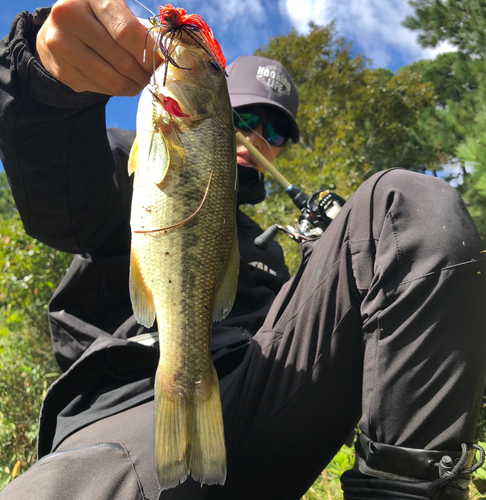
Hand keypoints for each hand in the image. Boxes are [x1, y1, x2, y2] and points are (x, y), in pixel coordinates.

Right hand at [36, 0, 160, 95]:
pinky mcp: (61, 70)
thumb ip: (138, 30)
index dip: (149, 53)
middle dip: (143, 74)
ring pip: (114, 80)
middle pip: (122, 60)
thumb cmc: (97, 20)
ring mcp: (61, 45)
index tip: (161, 63)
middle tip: (152, 77)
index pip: (126, 32)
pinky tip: (118, 81)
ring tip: (139, 82)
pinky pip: (102, 89)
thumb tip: (163, 58)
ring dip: (133, 86)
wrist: (57, 32)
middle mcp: (69, 16)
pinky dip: (116, 90)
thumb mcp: (116, 12)